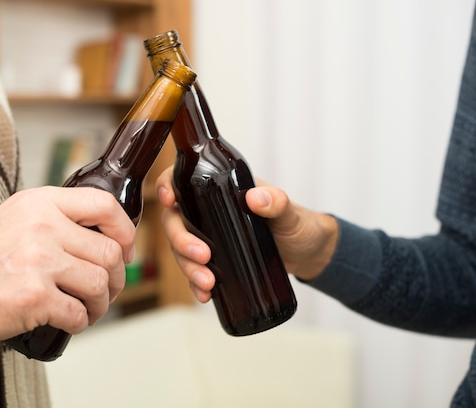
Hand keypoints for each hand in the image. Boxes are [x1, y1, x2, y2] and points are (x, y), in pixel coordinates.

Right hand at [0, 186, 135, 358]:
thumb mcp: (11, 220)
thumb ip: (52, 221)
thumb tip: (96, 239)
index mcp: (40, 203)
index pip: (104, 204)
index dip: (125, 229)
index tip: (124, 246)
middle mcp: (43, 227)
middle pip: (109, 252)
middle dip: (116, 277)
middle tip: (106, 289)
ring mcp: (40, 261)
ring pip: (100, 283)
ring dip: (100, 303)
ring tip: (87, 308)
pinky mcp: (34, 297)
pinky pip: (80, 313)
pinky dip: (80, 323)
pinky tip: (68, 321)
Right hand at [155, 167, 338, 302]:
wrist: (308, 253)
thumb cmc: (299, 224)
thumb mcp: (290, 212)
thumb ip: (278, 203)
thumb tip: (256, 199)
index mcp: (220, 190)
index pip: (183, 181)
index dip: (167, 187)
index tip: (169, 201)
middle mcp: (208, 212)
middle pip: (176, 221)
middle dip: (181, 240)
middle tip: (202, 256)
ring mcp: (210, 237)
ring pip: (181, 250)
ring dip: (187, 267)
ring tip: (208, 283)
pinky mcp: (216, 261)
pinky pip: (195, 272)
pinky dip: (196, 284)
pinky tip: (205, 295)